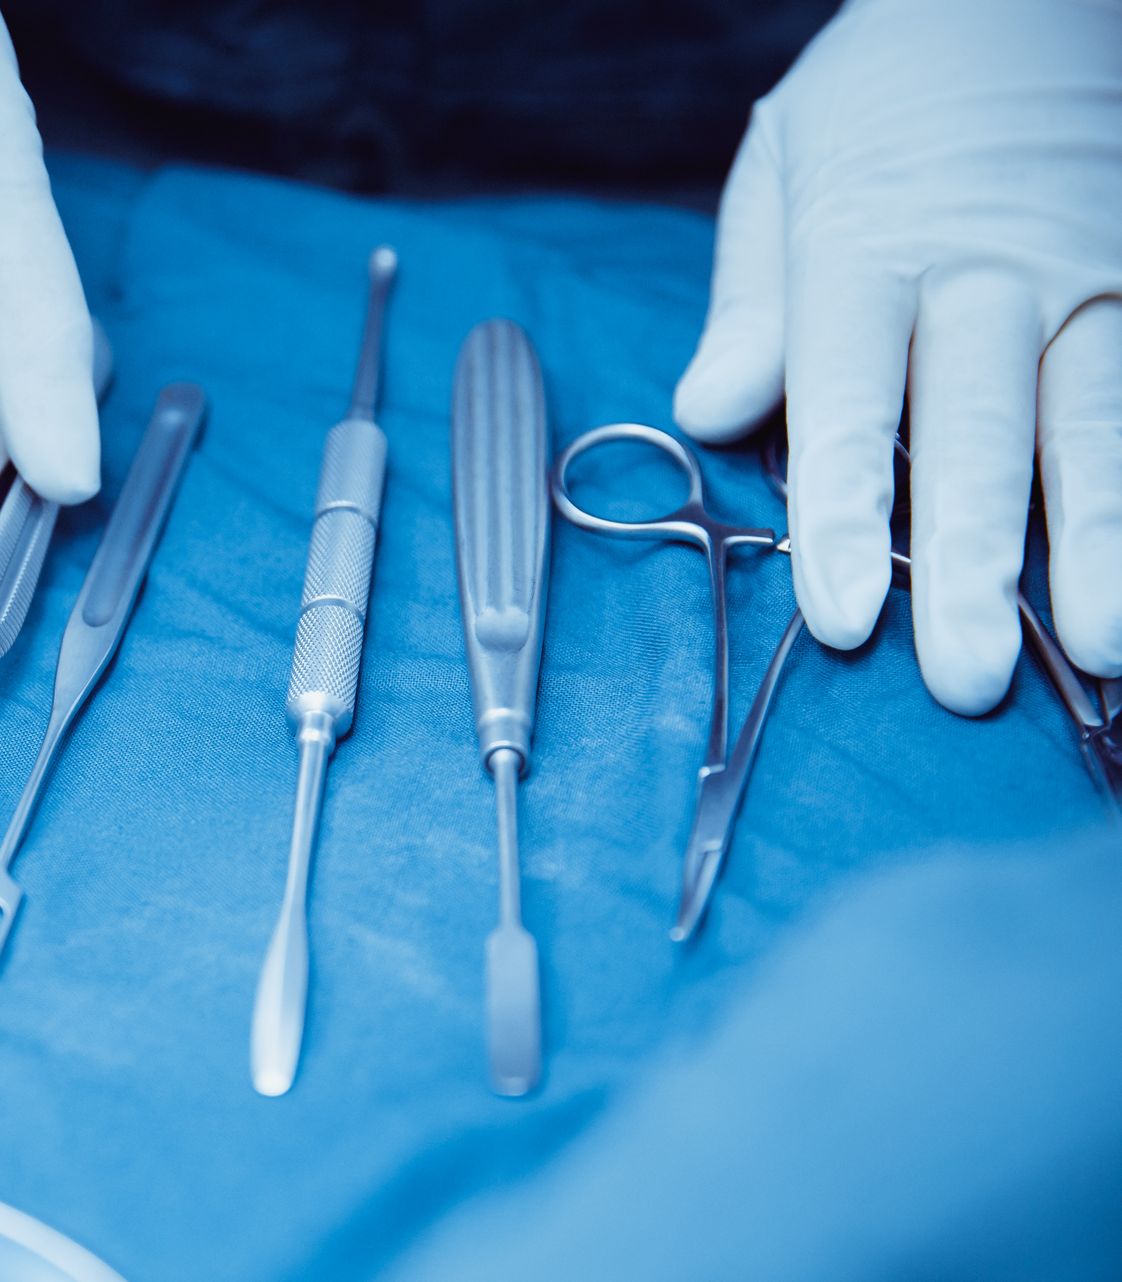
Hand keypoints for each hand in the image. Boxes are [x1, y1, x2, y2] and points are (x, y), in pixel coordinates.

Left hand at [674, 0, 1121, 713]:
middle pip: (979, 433)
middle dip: (971, 564)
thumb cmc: (890, 90)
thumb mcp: (787, 160)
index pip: (846, 406)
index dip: (841, 517)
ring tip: (1105, 652)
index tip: (842, 622)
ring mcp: (1101, 267)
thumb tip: (709, 411)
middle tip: (966, 681)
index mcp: (869, 251)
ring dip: (1102, 540)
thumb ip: (752, 295)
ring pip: (1102, 418)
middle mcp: (991, 272)